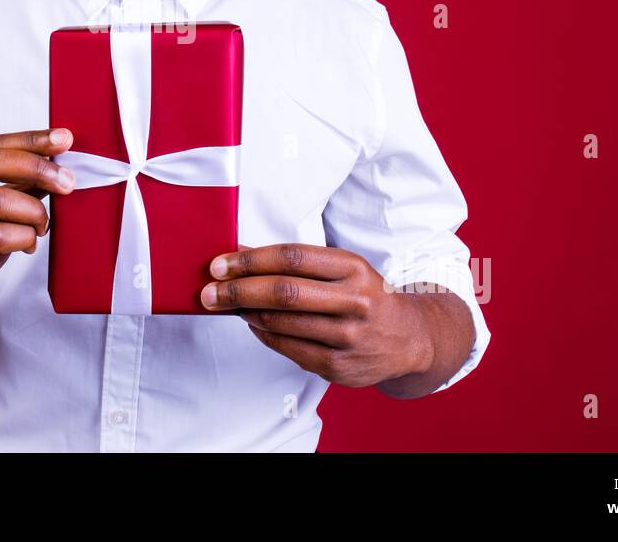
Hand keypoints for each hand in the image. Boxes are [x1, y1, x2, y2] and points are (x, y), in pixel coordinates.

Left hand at [201, 243, 433, 387]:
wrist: (409, 339)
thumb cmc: (366, 295)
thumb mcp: (344, 268)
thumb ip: (298, 263)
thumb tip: (240, 252)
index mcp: (354, 268)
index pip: (292, 258)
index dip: (250, 259)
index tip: (220, 264)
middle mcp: (354, 301)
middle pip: (283, 292)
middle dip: (237, 290)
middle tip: (208, 290)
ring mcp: (347, 337)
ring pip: (281, 323)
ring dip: (244, 313)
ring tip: (225, 305)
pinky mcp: (338, 366)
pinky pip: (286, 348)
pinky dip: (262, 334)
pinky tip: (251, 324)